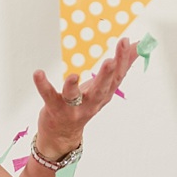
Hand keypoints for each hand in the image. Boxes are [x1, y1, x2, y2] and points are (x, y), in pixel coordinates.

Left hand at [30, 37, 137, 154]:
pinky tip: (38, 73)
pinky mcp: (54, 109)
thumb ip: (120, 66)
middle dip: (106, 75)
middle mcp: (91, 103)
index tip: (126, 41)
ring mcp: (72, 108)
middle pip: (101, 89)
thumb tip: (138, 45)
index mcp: (104, 95)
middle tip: (110, 60)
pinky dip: (43, 85)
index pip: (118, 77)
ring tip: (73, 76)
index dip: (123, 60)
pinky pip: (48, 96)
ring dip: (73, 86)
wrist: (62, 135)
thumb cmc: (84, 104)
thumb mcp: (103, 87)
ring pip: (74, 97)